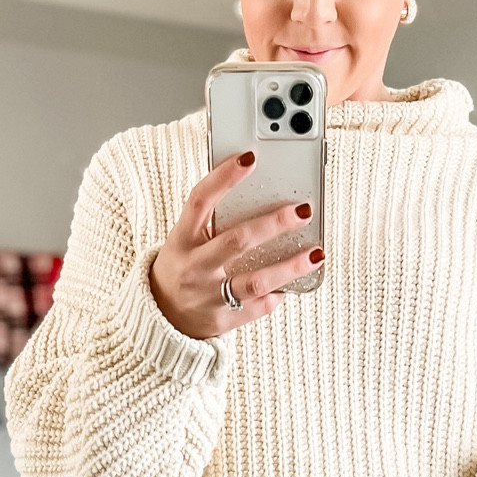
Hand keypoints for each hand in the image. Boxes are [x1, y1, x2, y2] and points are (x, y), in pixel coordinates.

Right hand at [150, 152, 322, 340]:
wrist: (161, 316)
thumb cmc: (184, 265)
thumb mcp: (186, 238)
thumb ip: (212, 217)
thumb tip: (257, 185)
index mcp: (183, 238)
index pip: (200, 201)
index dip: (224, 177)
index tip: (250, 157)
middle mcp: (195, 266)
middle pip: (237, 241)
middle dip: (273, 224)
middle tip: (303, 211)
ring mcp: (209, 296)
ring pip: (254, 281)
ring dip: (289, 267)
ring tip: (316, 253)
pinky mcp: (223, 320)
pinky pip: (257, 307)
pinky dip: (278, 294)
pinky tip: (293, 284)